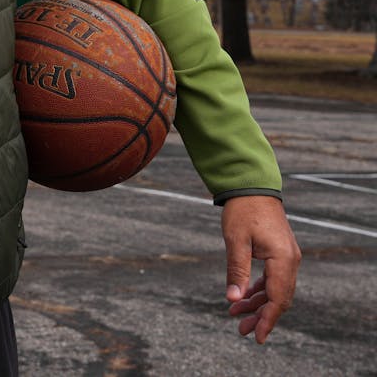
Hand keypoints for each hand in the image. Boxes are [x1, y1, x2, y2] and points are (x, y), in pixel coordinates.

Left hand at [222, 195, 300, 342]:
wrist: (252, 187)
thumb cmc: (243, 211)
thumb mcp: (235, 241)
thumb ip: (236, 271)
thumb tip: (233, 298)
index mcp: (283, 260)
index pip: (278, 298)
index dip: (267, 319)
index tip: (257, 336)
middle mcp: (291, 261)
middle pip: (279, 298)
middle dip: (261, 315)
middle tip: (241, 329)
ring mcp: (287, 257)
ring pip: (276, 290)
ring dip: (258, 303)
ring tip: (236, 314)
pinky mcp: (280, 253)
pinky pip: (273, 279)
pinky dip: (259, 289)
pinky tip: (244, 297)